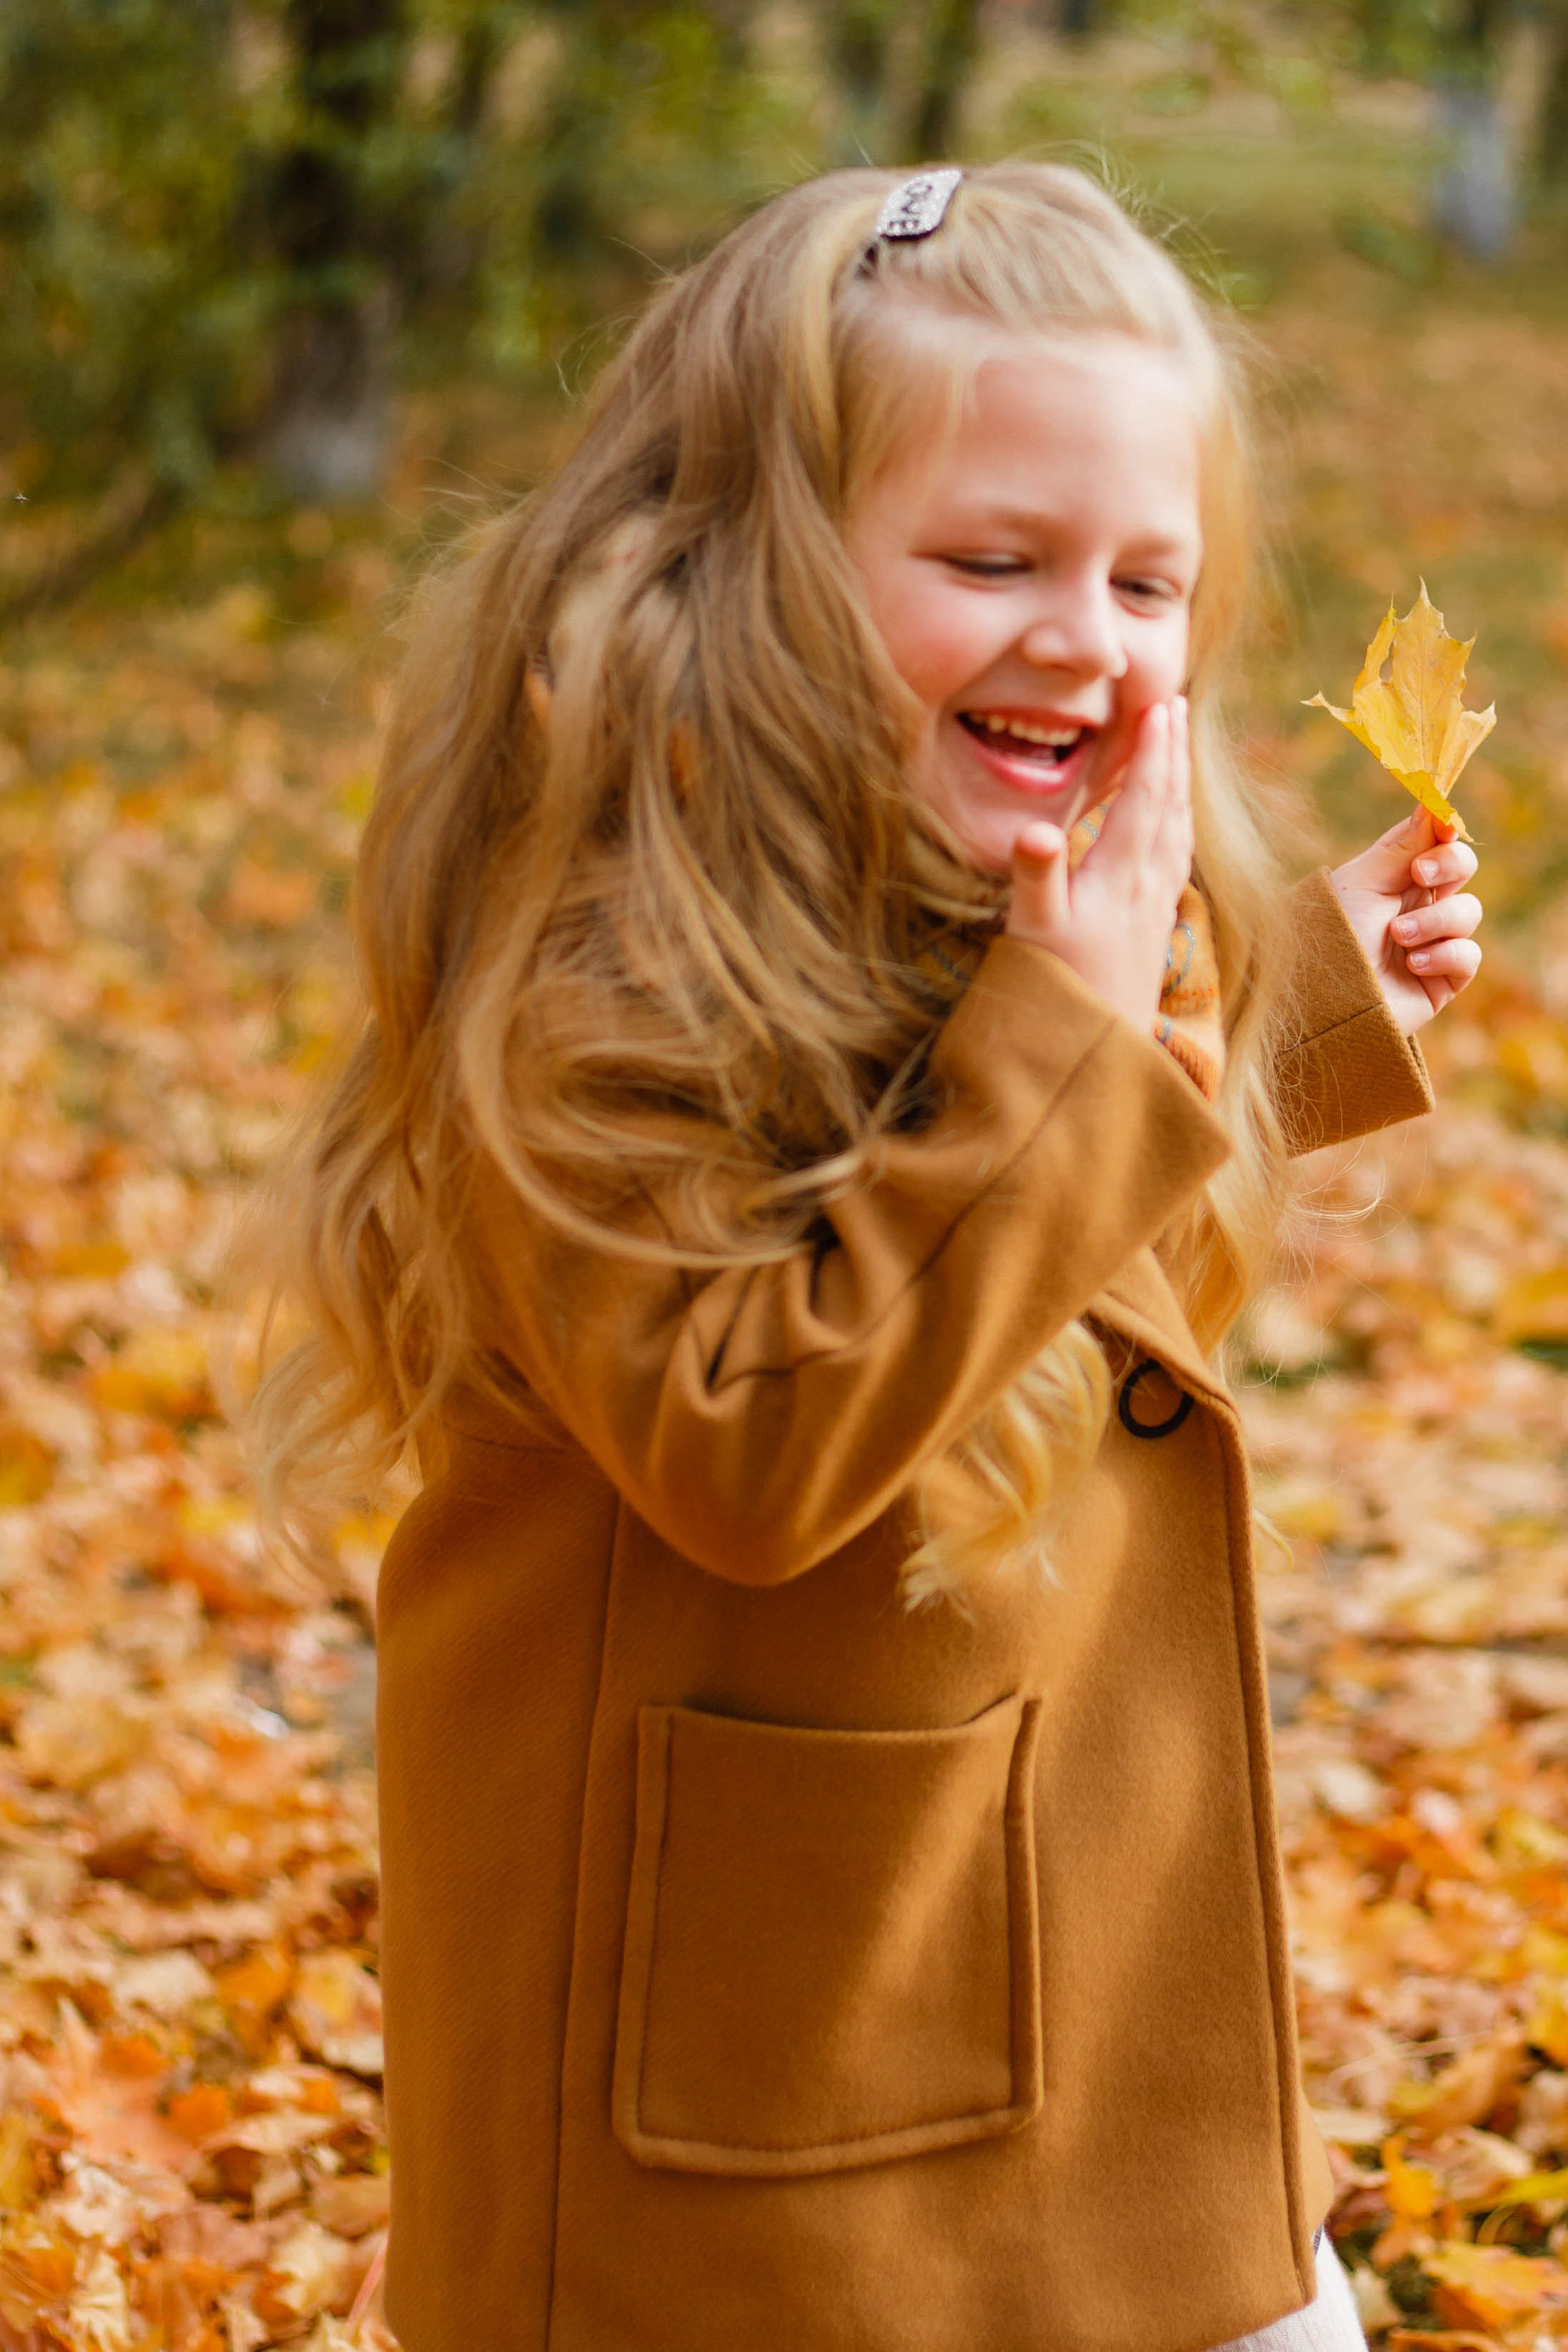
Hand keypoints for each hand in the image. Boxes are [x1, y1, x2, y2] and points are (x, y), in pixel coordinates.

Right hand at [1005, 698, 1191, 1034]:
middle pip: (1169, 804)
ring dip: (1179, 783)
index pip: (1143, 797)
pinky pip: (1175, 860)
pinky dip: (1177, 825)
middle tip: (1175, 704)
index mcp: (1120, 876)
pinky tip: (1174, 824)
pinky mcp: (1154, 929)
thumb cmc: (1057, 992)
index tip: (1160, 703)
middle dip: (1171, 752)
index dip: (1152, 749)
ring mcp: (1155, 908)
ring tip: (1178, 748)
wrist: (1096, 1054)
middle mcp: (1148, 886)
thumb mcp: (1034, 932)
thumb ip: (1035, 876)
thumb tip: (1034, 827)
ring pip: (1177, 829)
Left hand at [1329, 807, 1481, 1034]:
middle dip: (1449, 865)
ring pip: (1468, 911)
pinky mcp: (1441, 980)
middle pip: (1462, 868)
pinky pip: (1468, 955)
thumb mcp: (1362, 883)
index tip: (1442, 825)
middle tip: (1419, 875)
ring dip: (1435, 920)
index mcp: (1393, 878)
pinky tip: (1413, 964)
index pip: (1434, 842)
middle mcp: (1415, 905)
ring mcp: (1431, 942)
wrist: (1322, 1001)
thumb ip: (1402, 846)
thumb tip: (1433, 802)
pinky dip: (1445, 954)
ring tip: (1398, 936)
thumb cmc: (1331, 936)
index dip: (1444, 831)